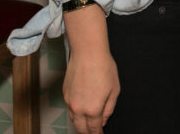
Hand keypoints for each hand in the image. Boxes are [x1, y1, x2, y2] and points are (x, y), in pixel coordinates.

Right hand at [62, 4, 118, 133]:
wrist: (88, 53)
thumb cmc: (104, 68)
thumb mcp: (114, 90)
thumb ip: (109, 108)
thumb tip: (103, 120)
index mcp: (93, 110)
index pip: (94, 130)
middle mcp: (79, 108)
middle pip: (81, 128)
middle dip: (87, 133)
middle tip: (94, 132)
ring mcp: (70, 102)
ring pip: (73, 119)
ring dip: (80, 124)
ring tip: (87, 124)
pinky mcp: (65, 94)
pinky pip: (70, 108)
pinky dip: (75, 112)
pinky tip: (82, 108)